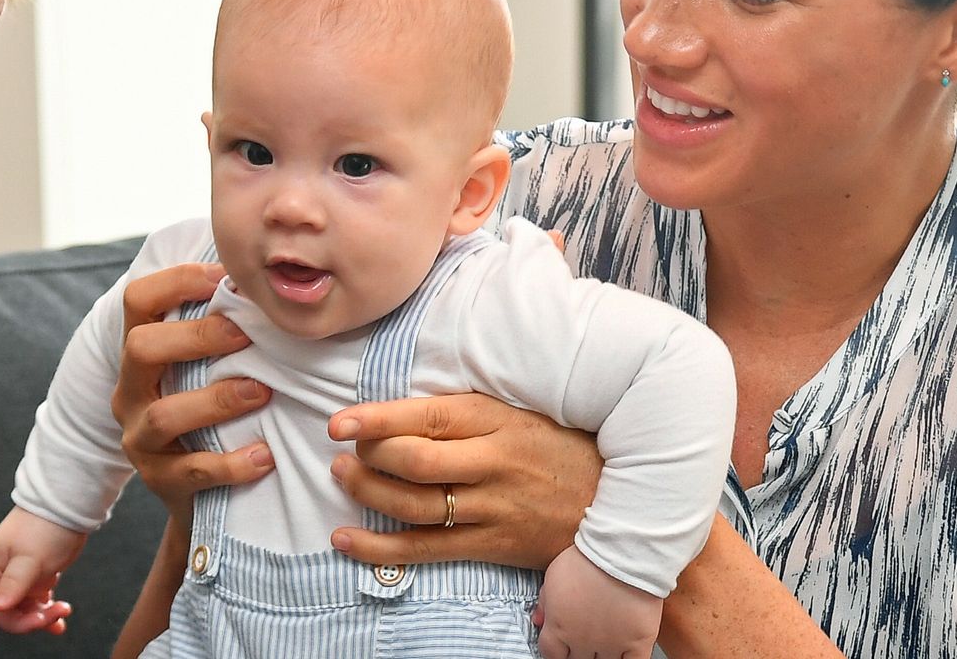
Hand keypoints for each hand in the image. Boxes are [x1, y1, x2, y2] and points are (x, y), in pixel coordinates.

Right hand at [0, 507, 86, 642]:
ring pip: (23, 608)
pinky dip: (48, 611)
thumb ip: (13, 583)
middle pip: (3, 610)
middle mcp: (4, 573)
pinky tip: (61, 616)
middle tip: (48, 616)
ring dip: (40, 617)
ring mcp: (22, 576)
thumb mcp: (30, 557)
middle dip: (24, 620)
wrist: (69, 505)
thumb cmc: (47, 525)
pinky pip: (39, 602)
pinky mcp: (39, 576)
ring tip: (62, 611)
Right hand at [113, 261, 274, 524]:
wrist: (200, 497)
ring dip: (217, 400)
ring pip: (163, 414)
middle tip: (246, 334)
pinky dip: (230, 464)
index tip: (224, 277)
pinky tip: (265, 456)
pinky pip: (191, 471)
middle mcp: (130, 391)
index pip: (138, 300)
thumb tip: (268, 278)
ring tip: (262, 392)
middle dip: (196, 337)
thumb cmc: (214, 413)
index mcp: (141, 353)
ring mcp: (139, 438)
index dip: (176, 281)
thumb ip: (224, 328)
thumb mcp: (207, 368)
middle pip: (140, 348)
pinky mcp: (159, 481)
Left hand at [325, 393, 600, 568]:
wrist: (617, 502)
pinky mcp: (492, 545)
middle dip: (368, 457)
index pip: (427, 416)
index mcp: (497, 421)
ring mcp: (492, 508)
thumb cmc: (560, 447)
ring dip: (367, 493)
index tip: (340, 422)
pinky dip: (379, 548)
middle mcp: (492, 464)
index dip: (377, 419)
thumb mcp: (520, 412)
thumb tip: (402, 407)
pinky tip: (345, 540)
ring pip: (413, 505)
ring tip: (341, 478)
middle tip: (343, 451)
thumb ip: (467, 411)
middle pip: (414, 462)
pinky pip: (425, 550)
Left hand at [535, 547, 661, 658]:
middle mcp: (583, 641)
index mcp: (559, 627)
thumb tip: (538, 620)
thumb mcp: (553, 575)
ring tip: (604, 642)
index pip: (550, 654)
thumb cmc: (588, 559)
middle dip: (578, 652)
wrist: (623, 552)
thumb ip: (544, 602)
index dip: (556, 652)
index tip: (561, 647)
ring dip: (601, 656)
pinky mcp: (638, 642)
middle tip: (585, 639)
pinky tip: (624, 654)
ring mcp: (611, 644)